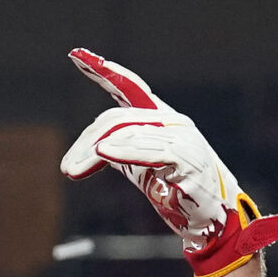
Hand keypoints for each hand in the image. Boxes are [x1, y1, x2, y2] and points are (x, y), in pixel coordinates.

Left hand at [59, 48, 277, 276]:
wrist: (210, 219)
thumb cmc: (175, 191)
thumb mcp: (140, 166)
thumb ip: (120, 150)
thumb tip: (91, 147)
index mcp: (160, 118)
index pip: (130, 88)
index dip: (104, 72)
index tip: (77, 56)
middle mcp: (171, 121)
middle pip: (116, 119)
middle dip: (86, 141)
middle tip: (67, 168)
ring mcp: (181, 137)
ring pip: (127, 133)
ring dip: (94, 153)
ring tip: (73, 171)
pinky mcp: (186, 157)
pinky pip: (149, 148)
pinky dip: (123, 150)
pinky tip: (104, 153)